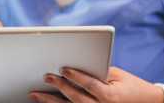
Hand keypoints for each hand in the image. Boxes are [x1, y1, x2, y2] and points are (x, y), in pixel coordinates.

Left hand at [30, 67, 163, 102]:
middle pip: (76, 99)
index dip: (76, 78)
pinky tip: (44, 102)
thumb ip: (96, 71)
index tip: (63, 69)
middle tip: (46, 77)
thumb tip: (72, 64)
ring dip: (50, 101)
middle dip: (59, 87)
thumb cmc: (128, 85)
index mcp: (111, 96)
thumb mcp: (116, 75)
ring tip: (35, 94)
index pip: (91, 86)